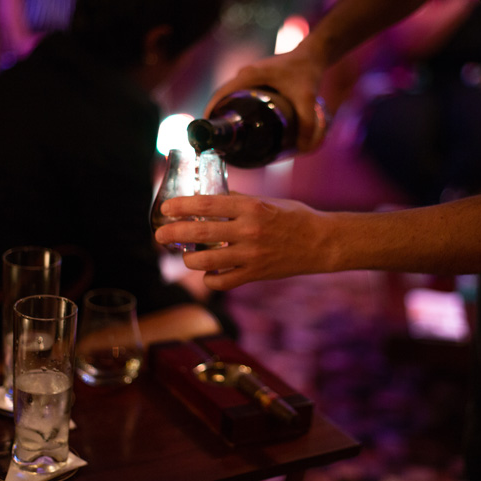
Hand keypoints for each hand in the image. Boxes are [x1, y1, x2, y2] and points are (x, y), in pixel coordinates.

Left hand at [154, 193, 331, 289]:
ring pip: (206, 261)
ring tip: (186, 257)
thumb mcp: (267, 201)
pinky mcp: (255, 274)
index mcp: (251, 207)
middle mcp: (249, 230)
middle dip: (174, 233)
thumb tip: (210, 199)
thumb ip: (239, 202)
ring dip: (189, 259)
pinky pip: (222, 282)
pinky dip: (211, 279)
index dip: (182, 206)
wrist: (321, 242)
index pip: (208, 203)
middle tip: (159, 235)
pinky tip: (209, 273)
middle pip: (201, 232)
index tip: (167, 208)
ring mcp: (251, 255)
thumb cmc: (294, 217)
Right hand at [205, 41, 328, 152]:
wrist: (314, 54)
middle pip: (223, 99)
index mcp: (248, 76)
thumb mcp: (307, 99)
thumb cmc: (307, 71)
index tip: (207, 133)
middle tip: (222, 142)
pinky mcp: (256, 80)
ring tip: (231, 137)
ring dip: (228, 114)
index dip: (211, 113)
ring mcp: (249, 76)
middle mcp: (245, 75)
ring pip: (231, 98)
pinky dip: (237, 108)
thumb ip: (306, 124)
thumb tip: (303, 148)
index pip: (220, 95)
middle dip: (219, 119)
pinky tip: (243, 124)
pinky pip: (240, 96)